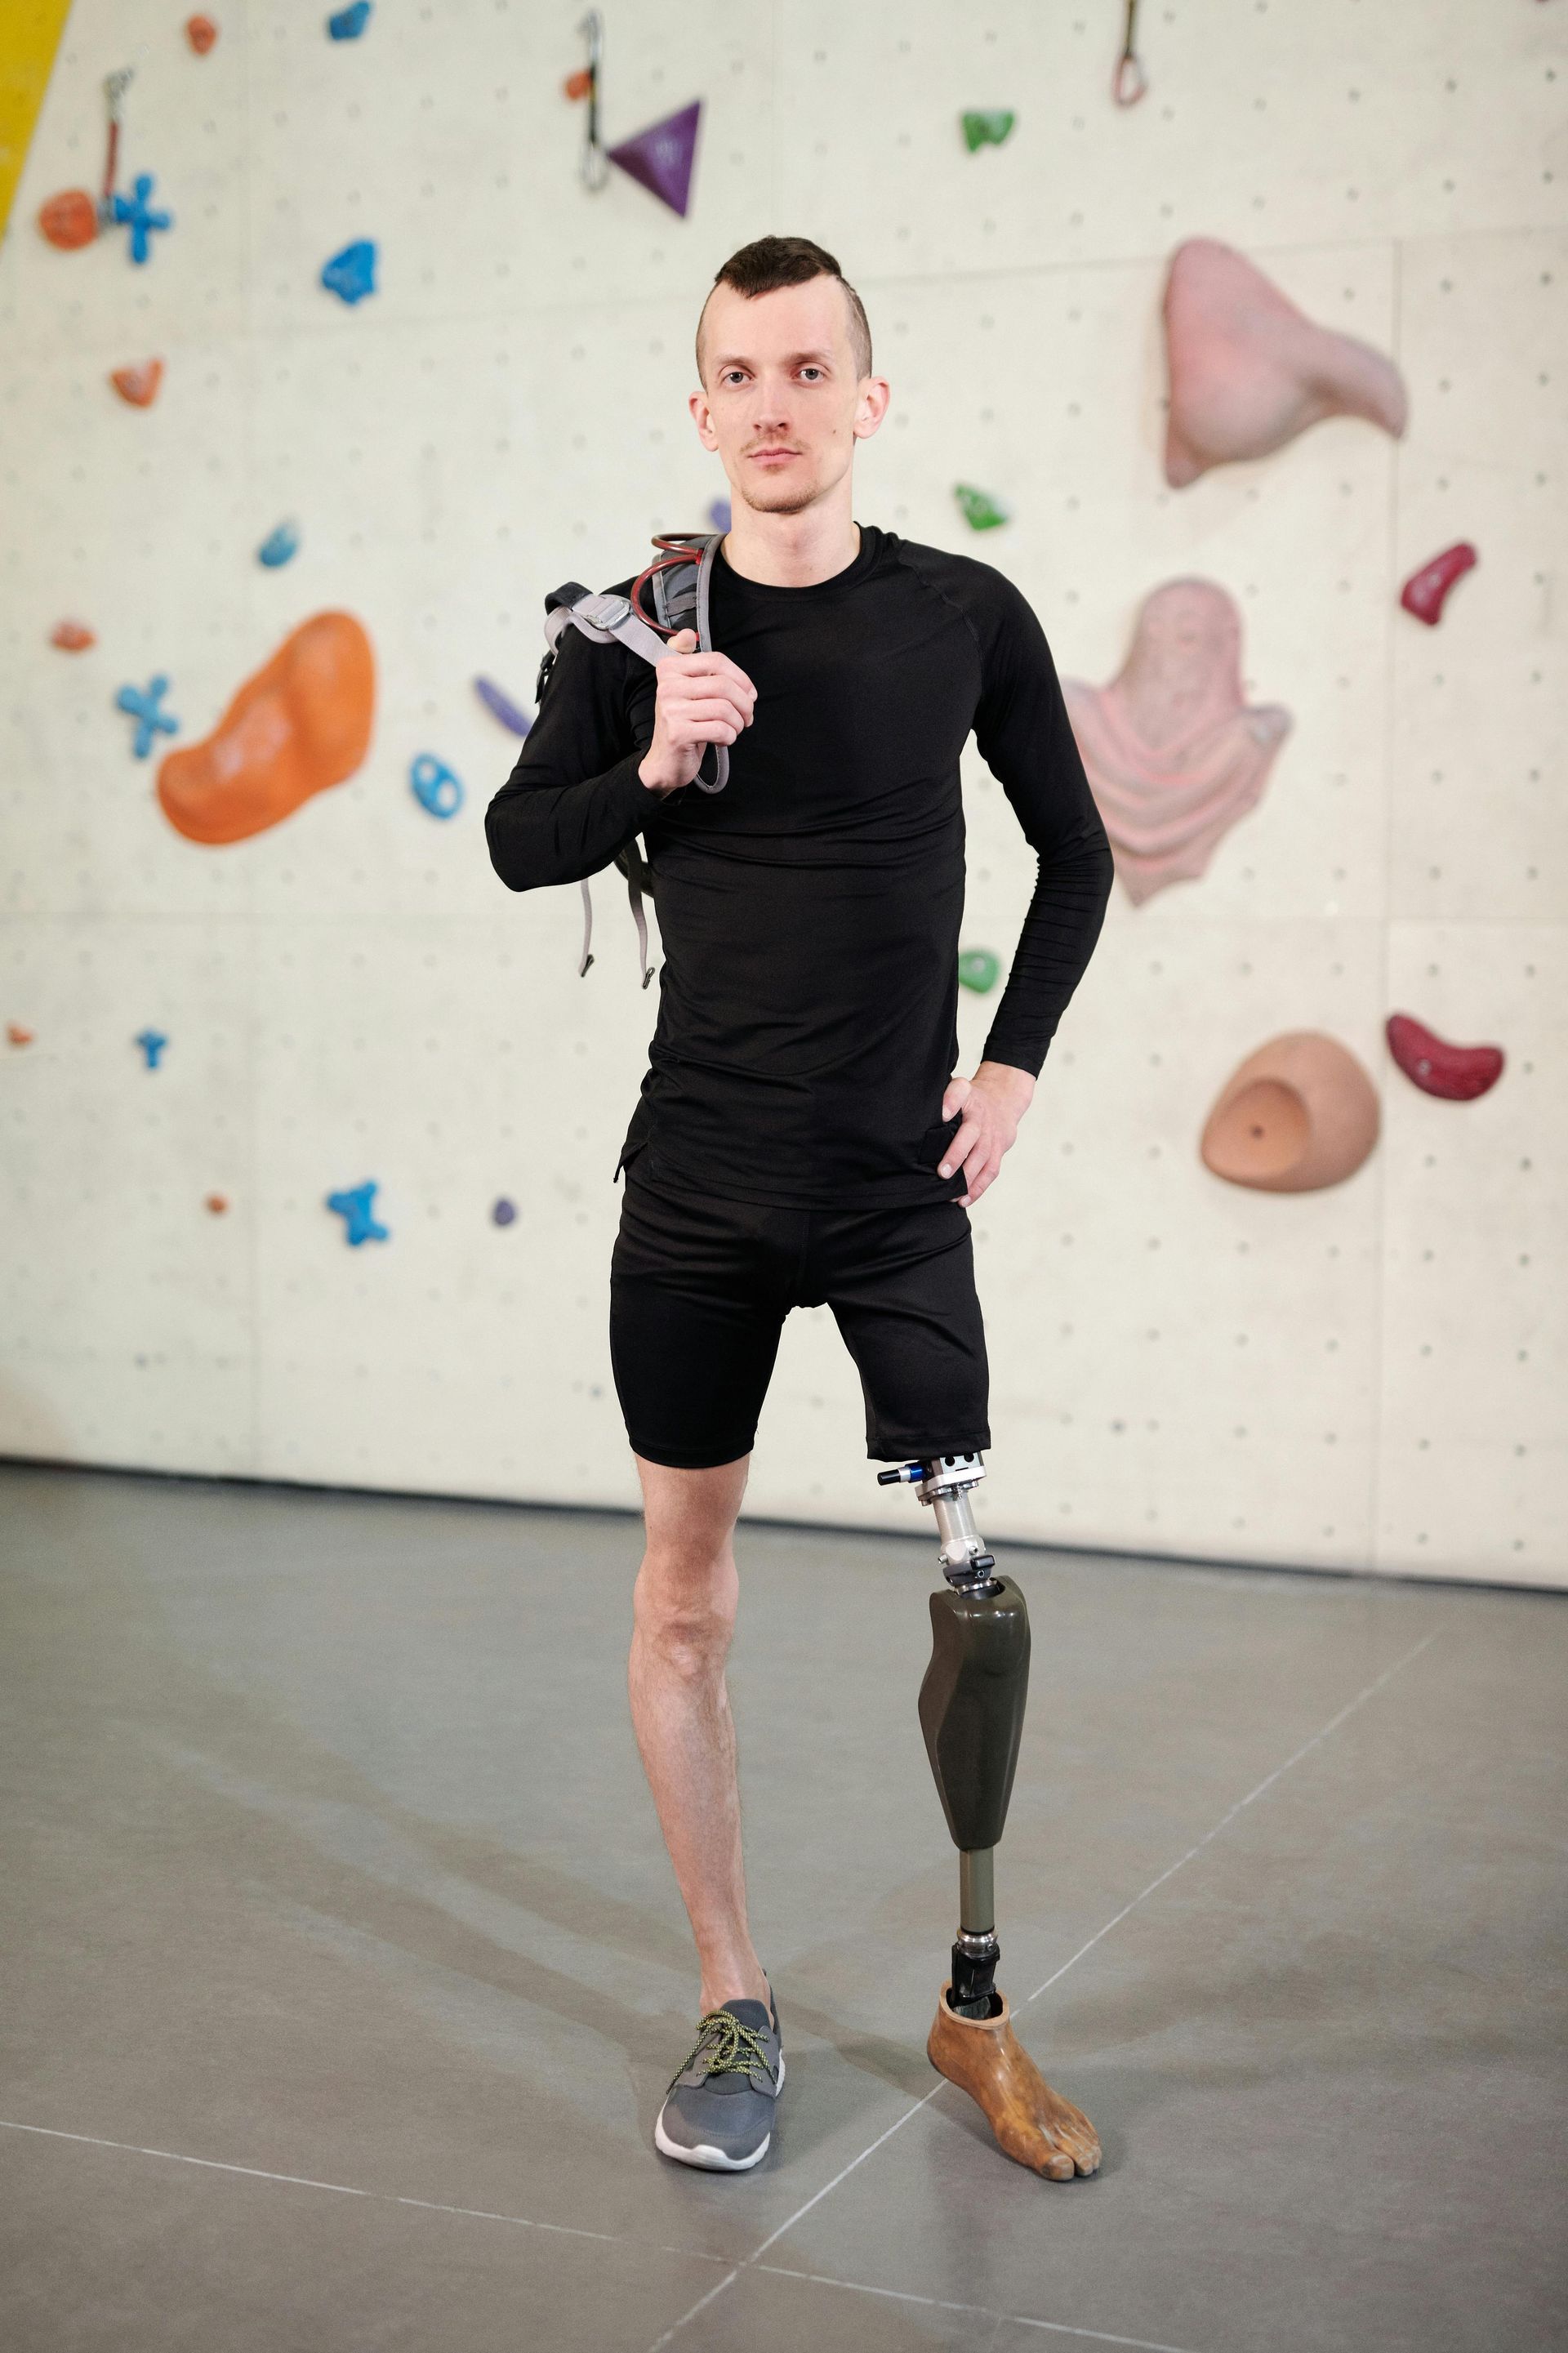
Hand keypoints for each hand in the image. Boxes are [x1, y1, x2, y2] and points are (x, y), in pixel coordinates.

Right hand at [638, 629, 756, 793]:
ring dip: (738, 723)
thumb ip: (692, 661)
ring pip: (725, 709)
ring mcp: (670, 709)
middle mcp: (666, 685)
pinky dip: (729, 737)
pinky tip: (723, 739)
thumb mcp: (687, 688)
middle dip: (745, 704)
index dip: (741, 678)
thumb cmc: (685, 723)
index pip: (717, 661)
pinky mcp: (677, 733)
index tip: (749, 694)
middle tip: (747, 717)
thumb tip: (687, 634)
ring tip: (734, 729)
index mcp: (670, 668)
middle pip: (724, 685)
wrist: (665, 762)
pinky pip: (720, 729)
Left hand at [937, 1060, 1035, 1204]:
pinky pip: (990, 1172)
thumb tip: (938, 1114)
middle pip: (972, 1137)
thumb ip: (949, 1096)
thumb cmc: (973, 1099)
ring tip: (951, 1194)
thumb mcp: (961, 1088)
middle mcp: (982, 1119)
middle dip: (957, 1156)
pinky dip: (978, 1188)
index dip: (951, 1102)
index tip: (941, 1114)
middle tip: (941, 1173)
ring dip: (968, 1178)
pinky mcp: (998, 1152)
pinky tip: (963, 1200)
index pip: (960, 1095)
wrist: (1004, 1100)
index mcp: (970, 1100)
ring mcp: (992, 1138)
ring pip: (983, 1159)